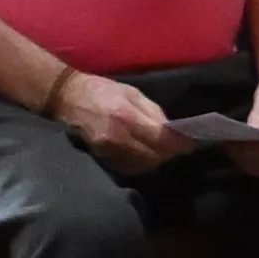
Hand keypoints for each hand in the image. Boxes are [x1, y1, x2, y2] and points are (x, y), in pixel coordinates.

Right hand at [50, 71, 182, 176]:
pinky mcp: (102, 157)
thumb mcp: (132, 92)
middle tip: (180, 147)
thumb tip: (172, 130)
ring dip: (158, 160)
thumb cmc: (102, 90)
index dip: (180, 143)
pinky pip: (129, 167)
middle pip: (154, 155)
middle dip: (171, 153)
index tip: (191, 143)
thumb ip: (153, 112)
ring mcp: (108, 150)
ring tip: (165, 151)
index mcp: (127, 116)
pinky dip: (142, 164)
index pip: (161, 138)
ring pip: (143, 165)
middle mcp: (118, 137)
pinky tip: (147, 155)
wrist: (67, 98)